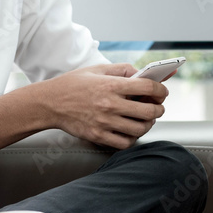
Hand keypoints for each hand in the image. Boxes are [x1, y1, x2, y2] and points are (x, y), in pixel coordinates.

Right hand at [42, 63, 166, 148]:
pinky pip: (125, 142)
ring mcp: (104, 122)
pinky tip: (131, 130)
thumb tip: (143, 74)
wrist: (49, 103)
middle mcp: (110, 105)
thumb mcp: (97, 69)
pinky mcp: (98, 136)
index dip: (161, 90)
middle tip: (157, 107)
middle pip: (148, 111)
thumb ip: (122, 69)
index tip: (162, 91)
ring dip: (148, 124)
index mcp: (111, 85)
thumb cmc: (73, 84)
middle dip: (159, 109)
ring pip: (140, 129)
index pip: (148, 88)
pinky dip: (133, 138)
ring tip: (146, 119)